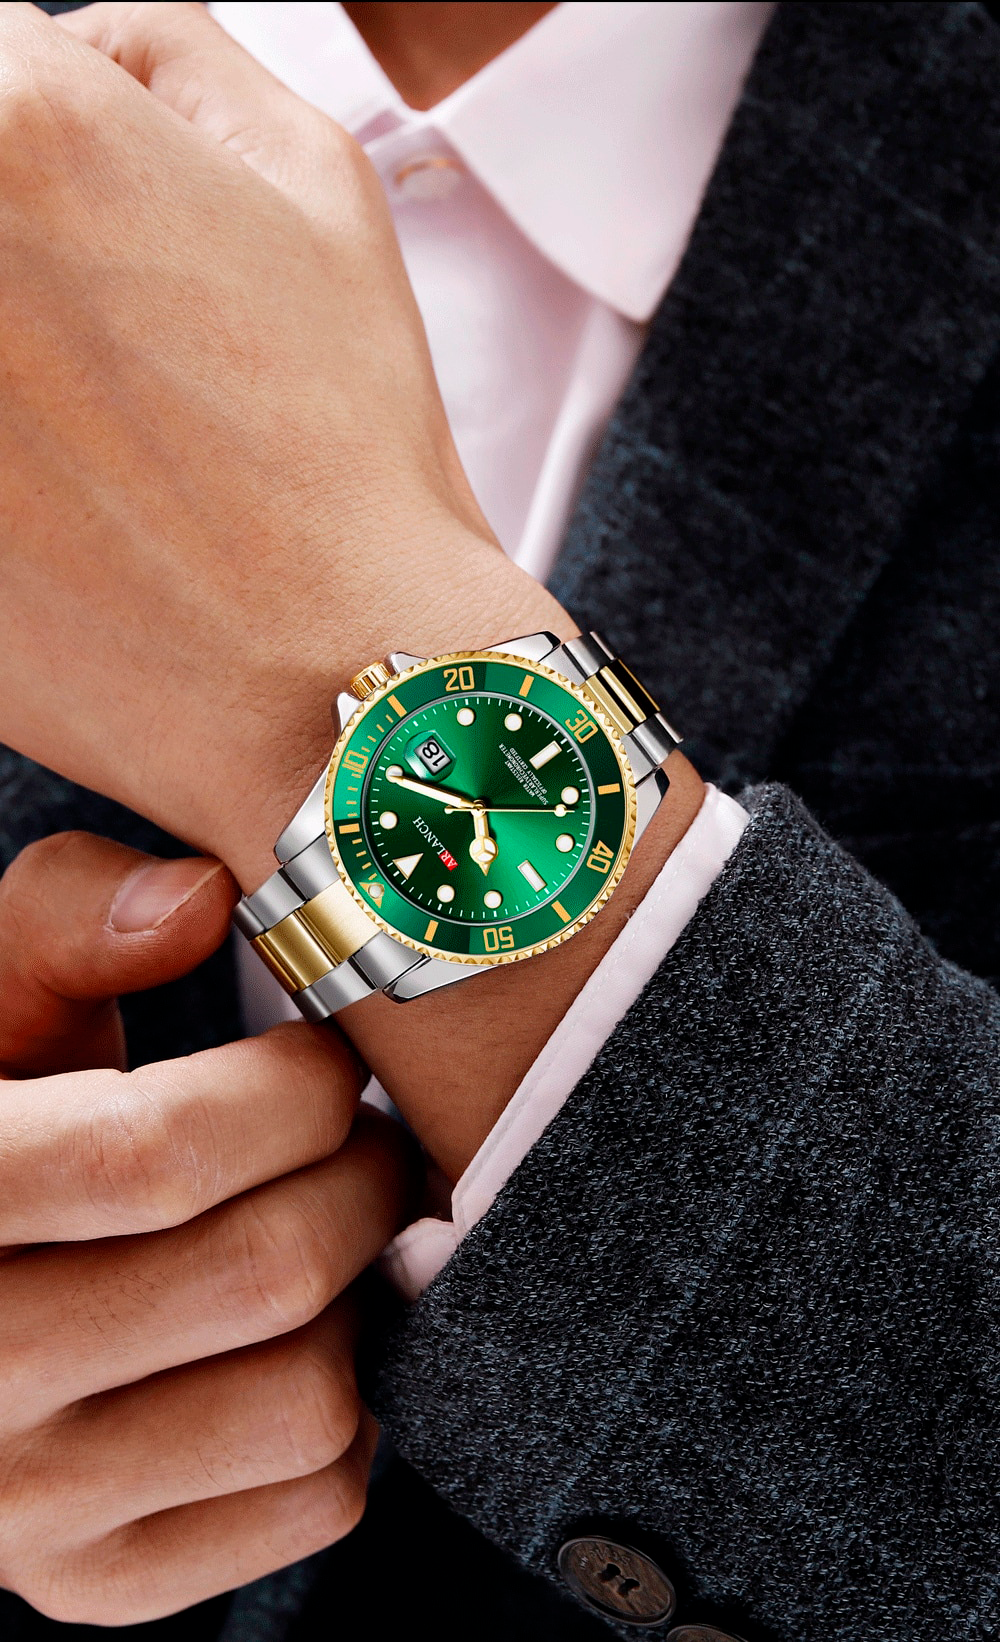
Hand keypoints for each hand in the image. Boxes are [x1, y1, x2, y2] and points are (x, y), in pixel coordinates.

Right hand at [0, 832, 414, 1622]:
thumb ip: (65, 918)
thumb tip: (202, 901)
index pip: (162, 1156)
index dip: (293, 1088)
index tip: (320, 1058)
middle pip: (264, 1274)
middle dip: (357, 1172)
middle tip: (359, 1132)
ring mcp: (26, 1514)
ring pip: (307, 1399)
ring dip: (357, 1295)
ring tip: (322, 1227)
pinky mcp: (97, 1582)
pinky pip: (314, 1503)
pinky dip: (348, 1411)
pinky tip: (296, 1337)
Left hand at [4, 2, 703, 1181]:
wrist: (335, 676)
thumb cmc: (345, 449)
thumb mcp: (319, 183)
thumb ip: (165, 58)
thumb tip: (74, 45)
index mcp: (19, 124)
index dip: (33, 136)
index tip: (74, 220)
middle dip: (7, 247)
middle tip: (77, 334)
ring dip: (1, 353)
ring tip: (73, 425)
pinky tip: (53, 499)